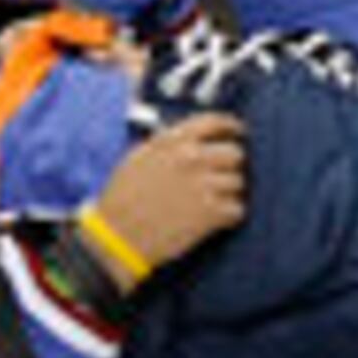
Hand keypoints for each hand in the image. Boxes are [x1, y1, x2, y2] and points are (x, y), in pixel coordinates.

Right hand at [92, 113, 247, 275]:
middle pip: (235, 153)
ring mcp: (203, 186)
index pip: (214, 122)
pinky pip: (238, 209)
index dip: (231, 126)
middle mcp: (191, 159)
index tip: (238, 131)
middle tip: (220, 177)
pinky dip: (230, 215)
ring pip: (239, 182)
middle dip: (230, 166)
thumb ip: (167, 145)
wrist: (118, 236)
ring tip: (212, 202)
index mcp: (172, 142)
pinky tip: (215, 219)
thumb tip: (191, 141)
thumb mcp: (138, 157)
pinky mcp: (211, 214)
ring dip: (229, 193)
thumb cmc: (122, 198)